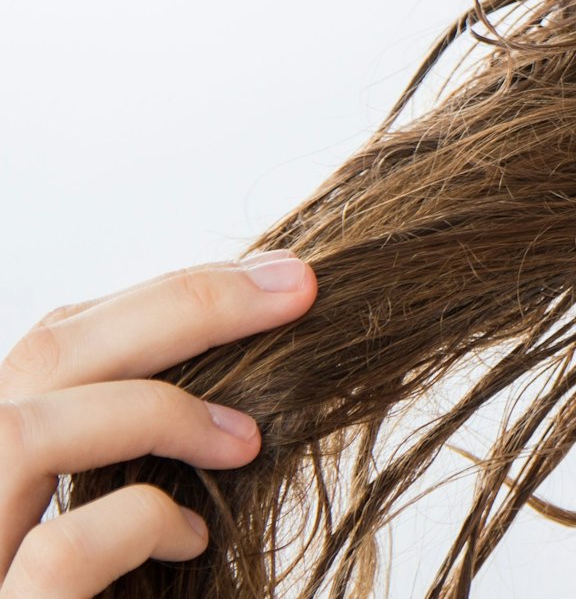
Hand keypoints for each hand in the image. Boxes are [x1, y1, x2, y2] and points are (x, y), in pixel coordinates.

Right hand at [0, 251, 316, 597]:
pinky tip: (191, 535)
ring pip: (25, 428)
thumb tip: (235, 389)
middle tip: (295, 287)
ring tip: (247, 438)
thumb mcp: (100, 541)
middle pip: (42, 353)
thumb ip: (126, 463)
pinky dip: (138, 521)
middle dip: (178, 303)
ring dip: (155, 408)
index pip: (49, 346)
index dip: (157, 297)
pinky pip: (60, 551)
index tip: (270, 277)